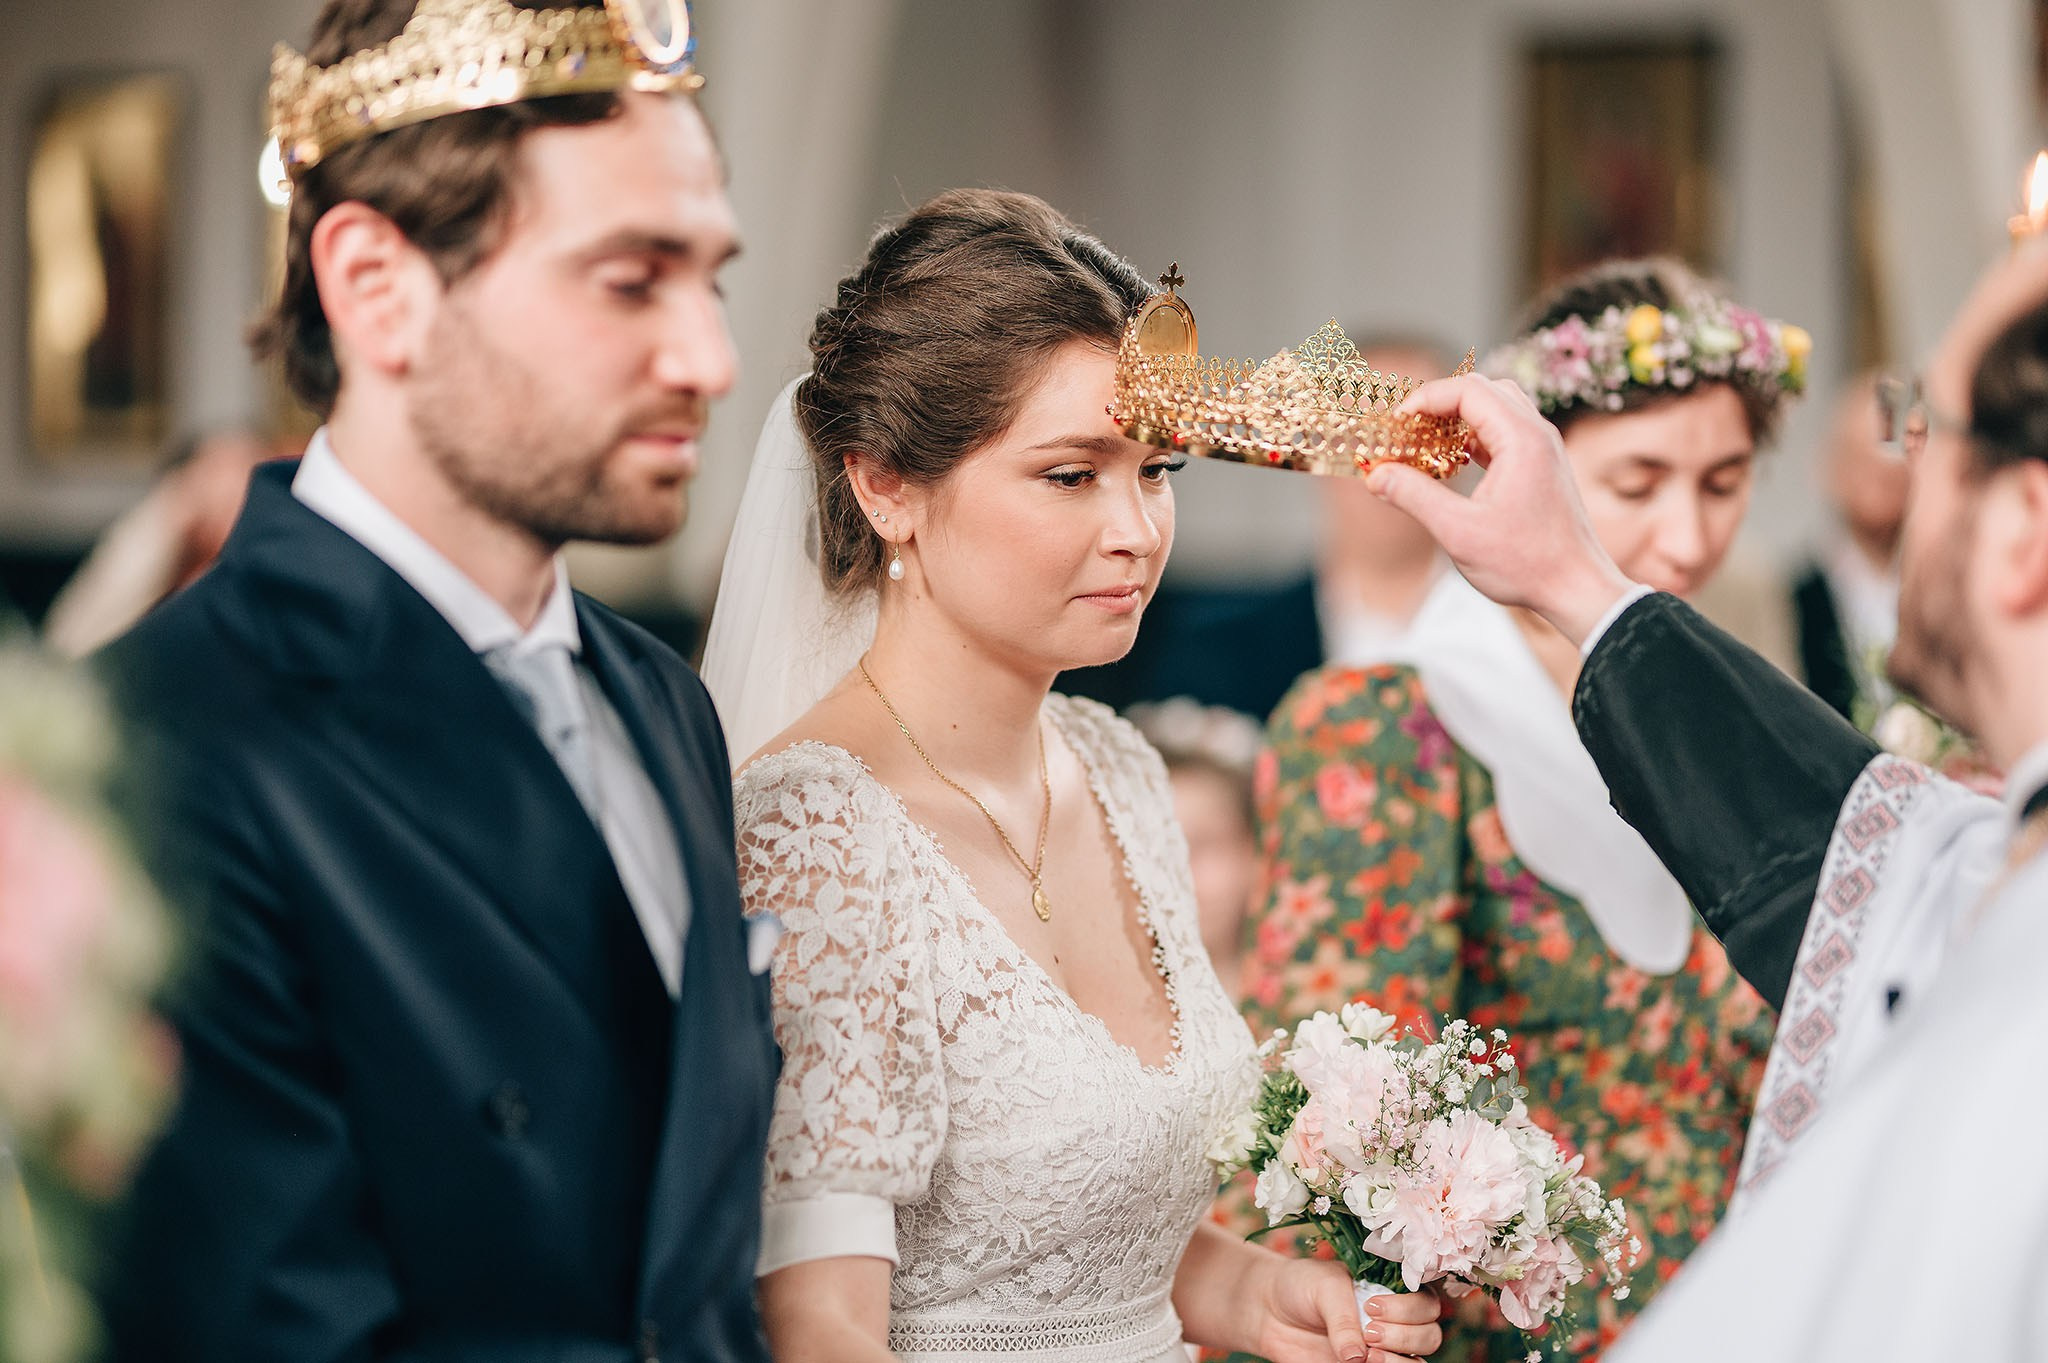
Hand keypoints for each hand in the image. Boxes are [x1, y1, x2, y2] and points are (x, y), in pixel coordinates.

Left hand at [1256, 1258, 1442, 1362]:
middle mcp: (1394, 1321)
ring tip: (1366, 1356)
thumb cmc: (1301, 1286)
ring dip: (1398, 1361)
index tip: (1371, 1306)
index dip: (1408, 1309)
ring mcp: (1383, 1348)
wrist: (1269, 1309)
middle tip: (1369, 1331)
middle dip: (1405, 1336)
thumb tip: (1356, 1357)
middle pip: (1430, 1336)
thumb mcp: (1324, 1288)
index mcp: (1392, 1290)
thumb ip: (1344, 1318)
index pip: (1426, 1303)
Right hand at [1364, 374, 1635, 645]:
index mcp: (1521, 439)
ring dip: (1460, 416)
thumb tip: (1376, 475)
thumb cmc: (1525, 563)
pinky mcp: (1542, 465)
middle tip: (1409, 427)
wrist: (1576, 588)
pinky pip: (1505, 431)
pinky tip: (1454, 461)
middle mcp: (1537, 434)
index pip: (1468, 389)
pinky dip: (1475, 435)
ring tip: (1428, 441)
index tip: (1398, 422)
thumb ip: (1415, 496)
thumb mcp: (1458, 531)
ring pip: (1498, 406)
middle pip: (1484, 389)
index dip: (1426, 398)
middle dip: (1441, 401)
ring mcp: (1543, 448)